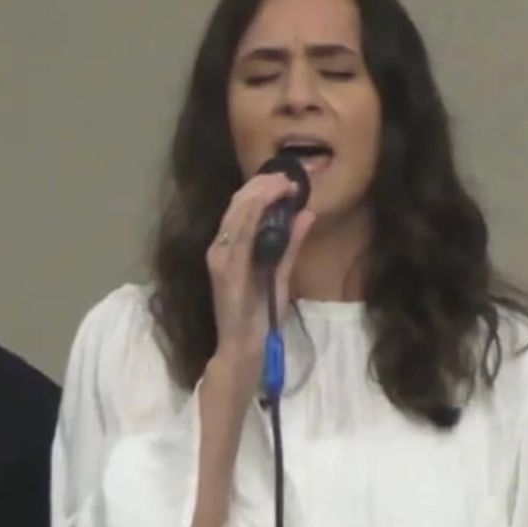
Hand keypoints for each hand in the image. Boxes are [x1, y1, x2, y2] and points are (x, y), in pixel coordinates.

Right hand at [204, 171, 316, 399]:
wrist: (244, 349)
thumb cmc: (260, 315)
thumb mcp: (280, 273)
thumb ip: (291, 245)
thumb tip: (307, 214)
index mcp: (230, 248)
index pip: (243, 208)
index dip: (264, 188)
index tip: (289, 179)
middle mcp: (220, 249)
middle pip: (238, 204)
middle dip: (263, 185)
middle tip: (289, 176)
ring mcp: (221, 259)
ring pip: (237, 215)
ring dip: (260, 194)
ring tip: (283, 183)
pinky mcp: (226, 272)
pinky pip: (239, 237)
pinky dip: (253, 216)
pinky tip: (268, 202)